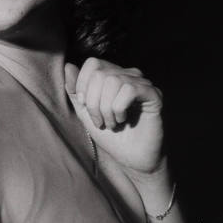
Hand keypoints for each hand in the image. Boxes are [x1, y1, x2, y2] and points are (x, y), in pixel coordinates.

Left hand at [64, 58, 163, 175]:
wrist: (131, 159)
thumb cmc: (110, 136)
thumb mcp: (85, 112)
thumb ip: (75, 91)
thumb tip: (68, 66)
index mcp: (113, 75)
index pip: (93, 63)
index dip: (82, 84)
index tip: (83, 105)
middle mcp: (129, 75)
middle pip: (101, 74)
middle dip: (93, 102)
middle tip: (99, 121)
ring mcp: (142, 84)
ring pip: (114, 81)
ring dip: (106, 108)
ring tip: (111, 123)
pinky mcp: (154, 95)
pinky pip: (130, 89)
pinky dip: (119, 107)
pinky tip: (122, 120)